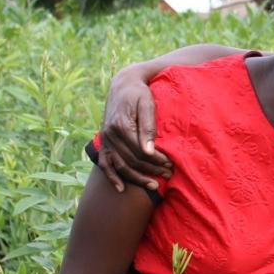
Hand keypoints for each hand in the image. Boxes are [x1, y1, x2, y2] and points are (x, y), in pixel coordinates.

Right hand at [98, 68, 170, 191]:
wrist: (123, 85)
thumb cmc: (138, 93)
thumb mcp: (147, 104)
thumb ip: (148, 127)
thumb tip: (150, 151)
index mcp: (121, 125)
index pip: (140, 151)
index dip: (156, 160)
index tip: (170, 164)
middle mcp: (110, 135)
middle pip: (132, 160)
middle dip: (151, 170)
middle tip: (168, 174)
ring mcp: (105, 140)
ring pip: (120, 166)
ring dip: (137, 178)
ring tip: (154, 186)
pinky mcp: (104, 142)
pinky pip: (105, 164)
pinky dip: (112, 177)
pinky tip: (122, 189)